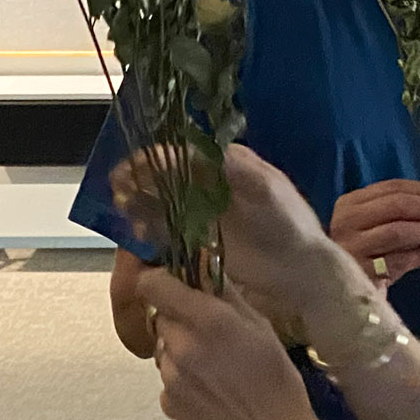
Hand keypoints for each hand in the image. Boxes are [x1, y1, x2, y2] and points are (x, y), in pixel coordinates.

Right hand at [114, 145, 357, 326]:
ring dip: (142, 203)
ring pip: (165, 200)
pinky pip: (170, 227)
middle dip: (141, 179)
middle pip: (168, 174)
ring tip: (123, 212)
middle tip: (118, 190)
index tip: (132, 166)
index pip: (184, 151)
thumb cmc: (288, 226)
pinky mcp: (203, 236)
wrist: (301, 271)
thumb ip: (230, 167)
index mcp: (228, 163)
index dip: (156, 157)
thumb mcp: (264, 189)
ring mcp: (206, 210)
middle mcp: (213, 182)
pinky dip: (152, 228)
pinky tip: (140, 233)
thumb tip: (193, 148)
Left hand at [137, 266, 329, 419]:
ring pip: (164, 351)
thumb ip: (228, 297)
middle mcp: (182, 346)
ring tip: (217, 370)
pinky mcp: (168, 405)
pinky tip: (211, 394)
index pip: (154, 285)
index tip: (173, 285)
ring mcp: (171, 379)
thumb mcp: (263, 330)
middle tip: (211, 336)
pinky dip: (183, 382)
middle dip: (179, 321)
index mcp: (208, 321)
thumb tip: (204, 268)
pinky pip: (168, 381)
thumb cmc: (279, 384)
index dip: (160, 281)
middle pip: (161, 318)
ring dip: (181, 353)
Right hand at [327, 177, 419, 286]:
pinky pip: (401, 259)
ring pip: (399, 230)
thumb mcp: (377, 227)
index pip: (392, 187)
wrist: (341, 292)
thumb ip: (403, 213)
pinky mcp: (361, 272)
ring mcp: (351, 247)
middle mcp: (346, 221)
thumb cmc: (365, 255)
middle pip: (397, 205)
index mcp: (350, 203)